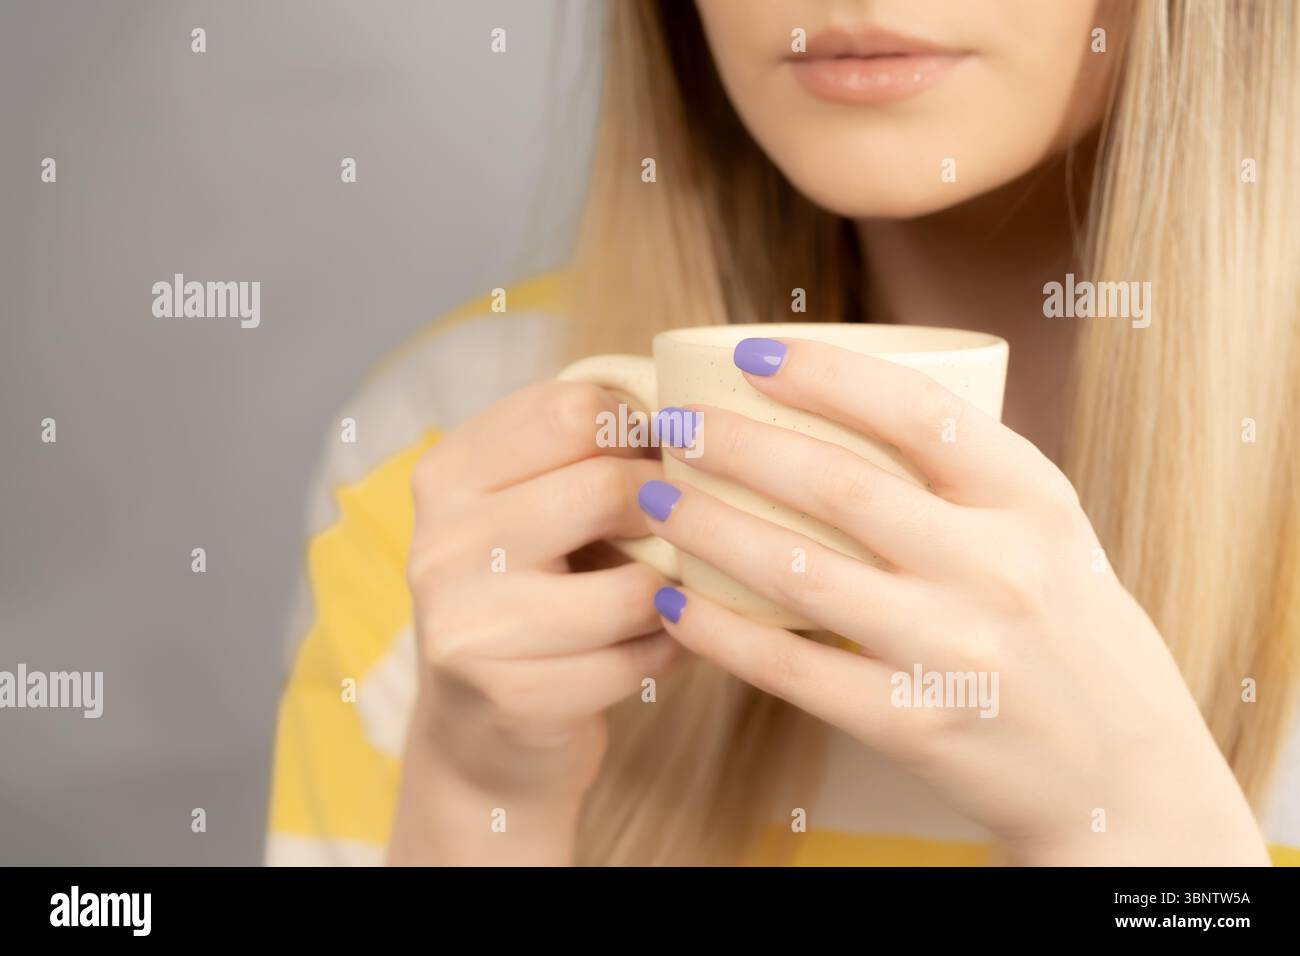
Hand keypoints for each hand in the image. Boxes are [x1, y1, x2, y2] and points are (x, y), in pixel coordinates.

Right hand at [390, 381, 678, 863]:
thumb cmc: (531, 599)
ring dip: (674, 594)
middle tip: (685, 528)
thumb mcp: (532, 510)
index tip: (661, 457)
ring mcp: (466, 623)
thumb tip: (696, 414)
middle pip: (605, 488)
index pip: (573, 409)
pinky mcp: (506, 697)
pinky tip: (660, 648)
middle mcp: (440, 541)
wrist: (481, 735)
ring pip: (632, 588)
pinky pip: (635, 661)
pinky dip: (668, 653)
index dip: (642, 428)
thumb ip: (585, 455)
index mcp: (447, 473)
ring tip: (677, 593)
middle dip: (669, 509)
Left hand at [642, 337, 1268, 864]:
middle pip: (838, 487)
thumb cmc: (1067, 630)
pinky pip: (790, 669)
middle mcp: (996, 569)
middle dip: (735, 444)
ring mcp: (952, 652)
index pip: (918, 414)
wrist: (1121, 772)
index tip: (752, 353)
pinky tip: (675, 603)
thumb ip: (966, 476)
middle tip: (670, 421)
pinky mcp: (911, 726)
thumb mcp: (1046, 531)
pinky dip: (720, 632)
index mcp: (1031, 502)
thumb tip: (842, 401)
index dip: (826, 375)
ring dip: (708, 528)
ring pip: (799, 573)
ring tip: (653, 499)